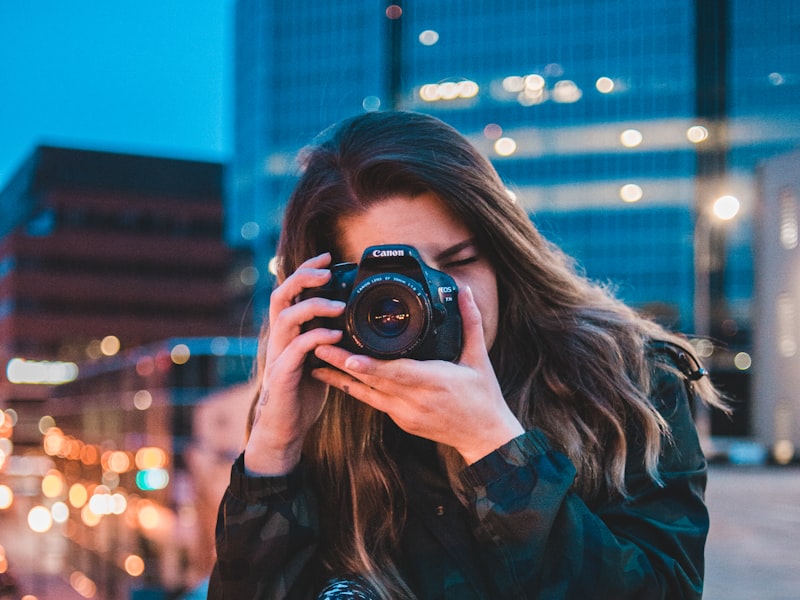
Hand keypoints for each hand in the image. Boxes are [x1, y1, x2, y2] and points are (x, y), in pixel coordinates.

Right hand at [244, 253, 345, 475]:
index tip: (328, 258)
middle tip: (327, 270)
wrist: (285, 427)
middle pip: (281, 294)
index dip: (306, 271)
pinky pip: (297, 348)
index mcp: (287, 331)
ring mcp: (279, 354)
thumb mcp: (317, 357)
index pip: (290, 291)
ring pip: (286, 317)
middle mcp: (279, 338)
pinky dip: (317, 337)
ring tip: (339, 305)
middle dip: (303, 277)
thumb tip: (348, 316)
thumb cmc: (302, 392)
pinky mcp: (283, 374)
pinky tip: (336, 334)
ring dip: (313, 306)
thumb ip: (325, 335)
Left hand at [311, 286, 523, 464]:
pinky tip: (336, 378)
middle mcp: (416, 399)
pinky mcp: (401, 420)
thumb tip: (466, 291)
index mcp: (435, 381)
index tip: (348, 356)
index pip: (398, 373)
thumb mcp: (479, 358)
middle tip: (318, 346)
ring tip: (316, 362)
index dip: (371, 366)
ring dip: (340, 378)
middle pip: (374, 381)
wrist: (484, 438)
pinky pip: (373, 402)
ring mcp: (406, 413)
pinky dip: (354, 389)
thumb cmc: (483, 397)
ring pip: (367, 394)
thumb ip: (470, 322)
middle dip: (344, 364)